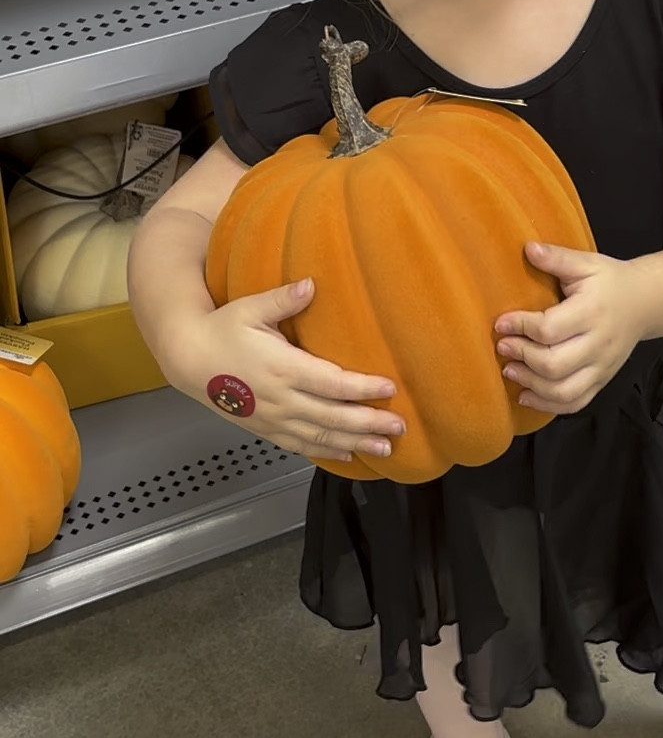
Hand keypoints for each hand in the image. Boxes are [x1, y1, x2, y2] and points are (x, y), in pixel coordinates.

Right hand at [163, 279, 405, 464]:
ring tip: (384, 449)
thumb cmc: (221, 330)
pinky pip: (300, 445)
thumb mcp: (250, 308)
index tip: (389, 388)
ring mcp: (272, 418)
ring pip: (320, 436)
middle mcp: (280, 399)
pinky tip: (346, 454)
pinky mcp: (264, 429)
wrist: (188, 359)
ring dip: (355, 442)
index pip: (332, 383)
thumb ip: (283, 298)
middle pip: (333, 417)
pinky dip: (325, 451)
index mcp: (282, 368)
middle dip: (369, 423)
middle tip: (399, 426)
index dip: (363, 389)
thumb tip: (310, 283)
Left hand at [494, 242, 643, 415]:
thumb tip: (527, 248)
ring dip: (530, 384)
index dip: (520, 327)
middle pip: (553, 364)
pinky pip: (575, 403)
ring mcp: (602, 367)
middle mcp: (598, 344)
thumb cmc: (611, 281)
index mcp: (592, 312)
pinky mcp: (602, 380)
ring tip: (509, 370)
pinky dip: (547, 405)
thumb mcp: (587, 263)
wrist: (648, 303)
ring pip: (563, 391)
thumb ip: (557, 257)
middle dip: (522, 357)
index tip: (500, 323)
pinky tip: (526, 394)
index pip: (550, 329)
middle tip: (502, 346)